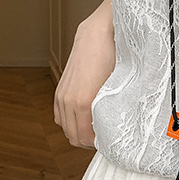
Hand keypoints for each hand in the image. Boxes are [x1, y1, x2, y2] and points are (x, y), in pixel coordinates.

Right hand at [54, 0, 115, 148]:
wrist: (98, 34)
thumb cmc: (113, 57)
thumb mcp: (118, 87)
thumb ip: (113, 110)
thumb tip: (115, 128)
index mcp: (83, 103)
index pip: (84, 139)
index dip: (98, 145)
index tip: (110, 142)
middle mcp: (68, 101)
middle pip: (73, 137)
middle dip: (88, 142)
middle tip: (105, 139)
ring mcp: (61, 95)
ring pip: (65, 128)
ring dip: (78, 132)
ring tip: (96, 129)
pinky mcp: (60, 90)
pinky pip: (59, 116)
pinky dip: (70, 122)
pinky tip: (84, 119)